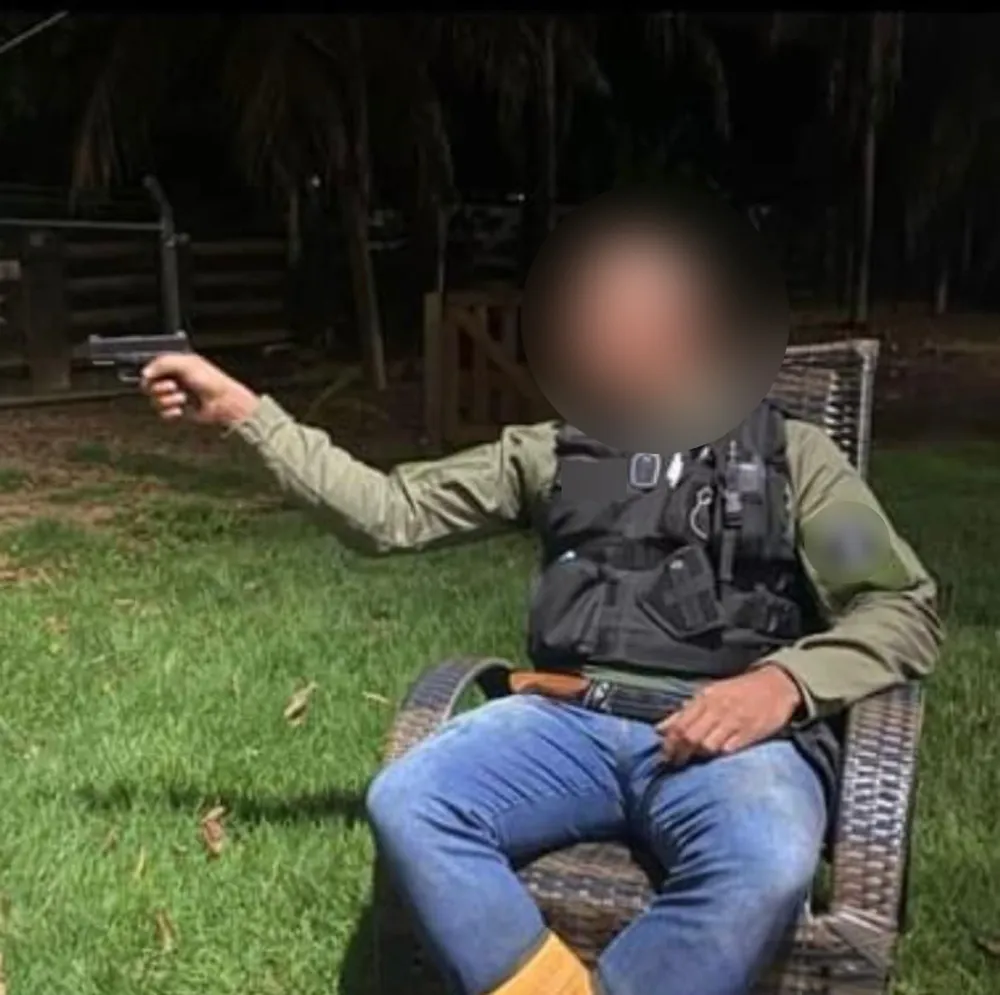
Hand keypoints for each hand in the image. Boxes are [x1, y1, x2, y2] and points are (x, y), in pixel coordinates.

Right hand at [141, 353, 259, 426]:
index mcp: (175, 366)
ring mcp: (174, 397)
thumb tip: (145, 373)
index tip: (155, 376)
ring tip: (183, 398)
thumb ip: (163, 363)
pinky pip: (163, 414)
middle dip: (159, 388)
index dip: (151, 374)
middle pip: (148, 386)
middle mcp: (173, 381)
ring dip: (168, 400)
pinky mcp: (178, 411)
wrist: (223, 403)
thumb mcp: (187, 364)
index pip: (150, 370)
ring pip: (155, 401)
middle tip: (173, 386)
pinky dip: (170, 413)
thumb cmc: (210, 381)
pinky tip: (181, 410)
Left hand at [656, 664, 802, 765]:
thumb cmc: (738, 690)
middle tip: (674, 763)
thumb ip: (685, 712)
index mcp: (705, 698)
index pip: (680, 724)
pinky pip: (729, 750)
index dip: (669, 742)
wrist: (776, 685)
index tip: (663, 754)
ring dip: (698, 756)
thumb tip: (660, 729)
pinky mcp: (750, 734)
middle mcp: (717, 709)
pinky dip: (719, 755)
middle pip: (691, 737)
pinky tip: (715, 757)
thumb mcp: (709, 694)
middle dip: (679, 753)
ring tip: (694, 760)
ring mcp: (734, 722)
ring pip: (708, 746)